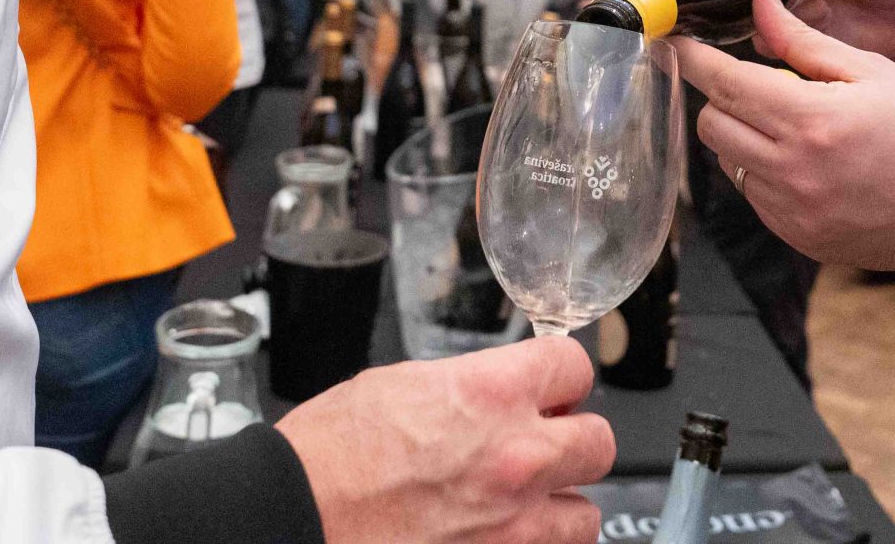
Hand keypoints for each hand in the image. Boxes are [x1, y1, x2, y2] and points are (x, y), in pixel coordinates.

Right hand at [276, 339, 614, 543]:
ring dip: (559, 506)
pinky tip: (499, 535)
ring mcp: (512, 525)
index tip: (551, 388)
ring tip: (524, 503)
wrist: (295, 515)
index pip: (574, 367)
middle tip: (543, 444)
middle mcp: (516, 458)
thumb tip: (498, 393)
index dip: (560, 376)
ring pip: (586, 515)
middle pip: (600, 442)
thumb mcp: (401, 384)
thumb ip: (468, 386)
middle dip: (572, 440)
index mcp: (492, 394)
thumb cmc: (328, 453)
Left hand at [677, 0, 894, 270]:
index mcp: (810, 120)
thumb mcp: (871, 70)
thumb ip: (803, 41)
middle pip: (711, 125)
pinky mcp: (798, 237)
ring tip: (793, 124)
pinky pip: (755, 197)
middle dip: (722, 97)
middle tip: (756, 82)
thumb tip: (758, 2)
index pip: (724, 83)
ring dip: (743, 135)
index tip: (676, 41)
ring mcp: (791, 212)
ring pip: (729, 162)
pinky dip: (766, 172)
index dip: (692, 58)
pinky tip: (808, 162)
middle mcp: (791, 171)